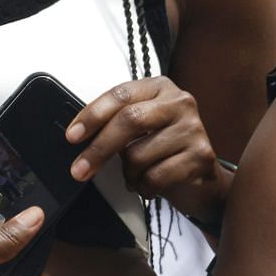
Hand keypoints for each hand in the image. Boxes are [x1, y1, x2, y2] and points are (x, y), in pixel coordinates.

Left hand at [66, 77, 228, 220]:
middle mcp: (180, 102)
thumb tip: (79, 134)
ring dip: (128, 174)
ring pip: (139, 154)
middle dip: (99, 148)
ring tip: (135, 176)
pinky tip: (148, 186)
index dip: (93, 115)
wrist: (202, 180)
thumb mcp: (140, 128)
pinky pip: (155, 176)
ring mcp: (193, 128)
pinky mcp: (200, 156)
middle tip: (80, 169)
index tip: (73, 136)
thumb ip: (117, 122)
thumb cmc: (165, 151)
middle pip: (129, 120)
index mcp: (160, 87)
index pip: (120, 95)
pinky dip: (144, 188)